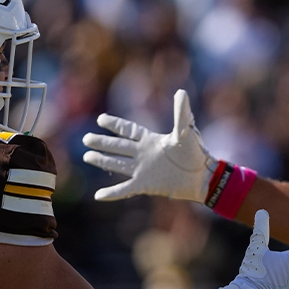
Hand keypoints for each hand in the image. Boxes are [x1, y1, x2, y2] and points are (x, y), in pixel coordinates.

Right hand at [82, 90, 214, 201]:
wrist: (201, 177)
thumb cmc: (196, 153)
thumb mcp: (186, 131)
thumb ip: (181, 113)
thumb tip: (181, 92)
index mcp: (151, 141)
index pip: (128, 131)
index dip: (115, 125)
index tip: (101, 119)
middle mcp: (143, 154)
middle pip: (118, 147)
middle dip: (102, 142)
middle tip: (86, 139)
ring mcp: (143, 170)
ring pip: (117, 164)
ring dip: (102, 160)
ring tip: (87, 157)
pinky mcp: (145, 185)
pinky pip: (124, 189)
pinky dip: (112, 193)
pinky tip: (99, 196)